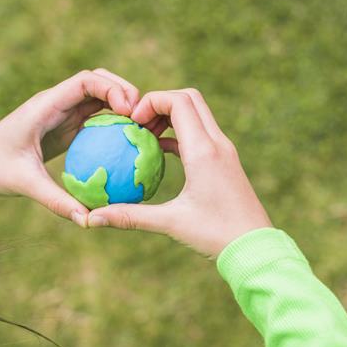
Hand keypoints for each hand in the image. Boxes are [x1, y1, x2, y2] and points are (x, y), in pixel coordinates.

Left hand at [0, 69, 139, 225]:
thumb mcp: (24, 184)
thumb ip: (56, 201)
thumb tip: (87, 220)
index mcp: (45, 105)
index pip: (84, 80)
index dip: (111, 88)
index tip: (130, 110)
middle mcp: (55, 103)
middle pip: (97, 81)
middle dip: (123, 90)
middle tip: (145, 116)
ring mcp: (60, 114)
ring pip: (98, 98)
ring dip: (121, 106)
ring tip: (144, 128)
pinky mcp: (64, 128)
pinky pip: (94, 119)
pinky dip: (113, 124)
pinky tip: (129, 145)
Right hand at [86, 88, 271, 257]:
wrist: (255, 247)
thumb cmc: (216, 235)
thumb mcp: (170, 223)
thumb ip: (130, 216)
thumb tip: (91, 218)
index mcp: (204, 151)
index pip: (179, 101)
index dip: (151, 101)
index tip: (132, 122)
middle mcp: (218, 143)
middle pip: (189, 99)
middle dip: (160, 102)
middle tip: (137, 125)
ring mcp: (225, 151)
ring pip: (197, 114)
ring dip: (171, 117)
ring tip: (144, 137)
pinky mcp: (226, 161)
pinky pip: (201, 133)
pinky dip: (180, 133)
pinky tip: (160, 152)